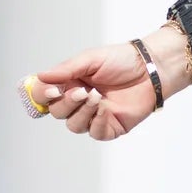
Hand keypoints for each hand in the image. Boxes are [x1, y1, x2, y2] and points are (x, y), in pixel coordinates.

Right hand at [24, 23, 191, 139]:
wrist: (150, 69)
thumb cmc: (122, 60)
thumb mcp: (90, 59)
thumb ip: (66, 70)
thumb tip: (40, 77)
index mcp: (69, 83)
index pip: (44, 95)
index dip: (42, 96)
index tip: (50, 91)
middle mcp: (78, 101)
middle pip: (57, 112)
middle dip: (67, 103)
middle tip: (82, 91)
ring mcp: (94, 116)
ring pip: (74, 125)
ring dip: (82, 112)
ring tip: (97, 97)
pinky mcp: (110, 127)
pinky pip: (94, 133)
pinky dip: (97, 122)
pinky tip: (105, 109)